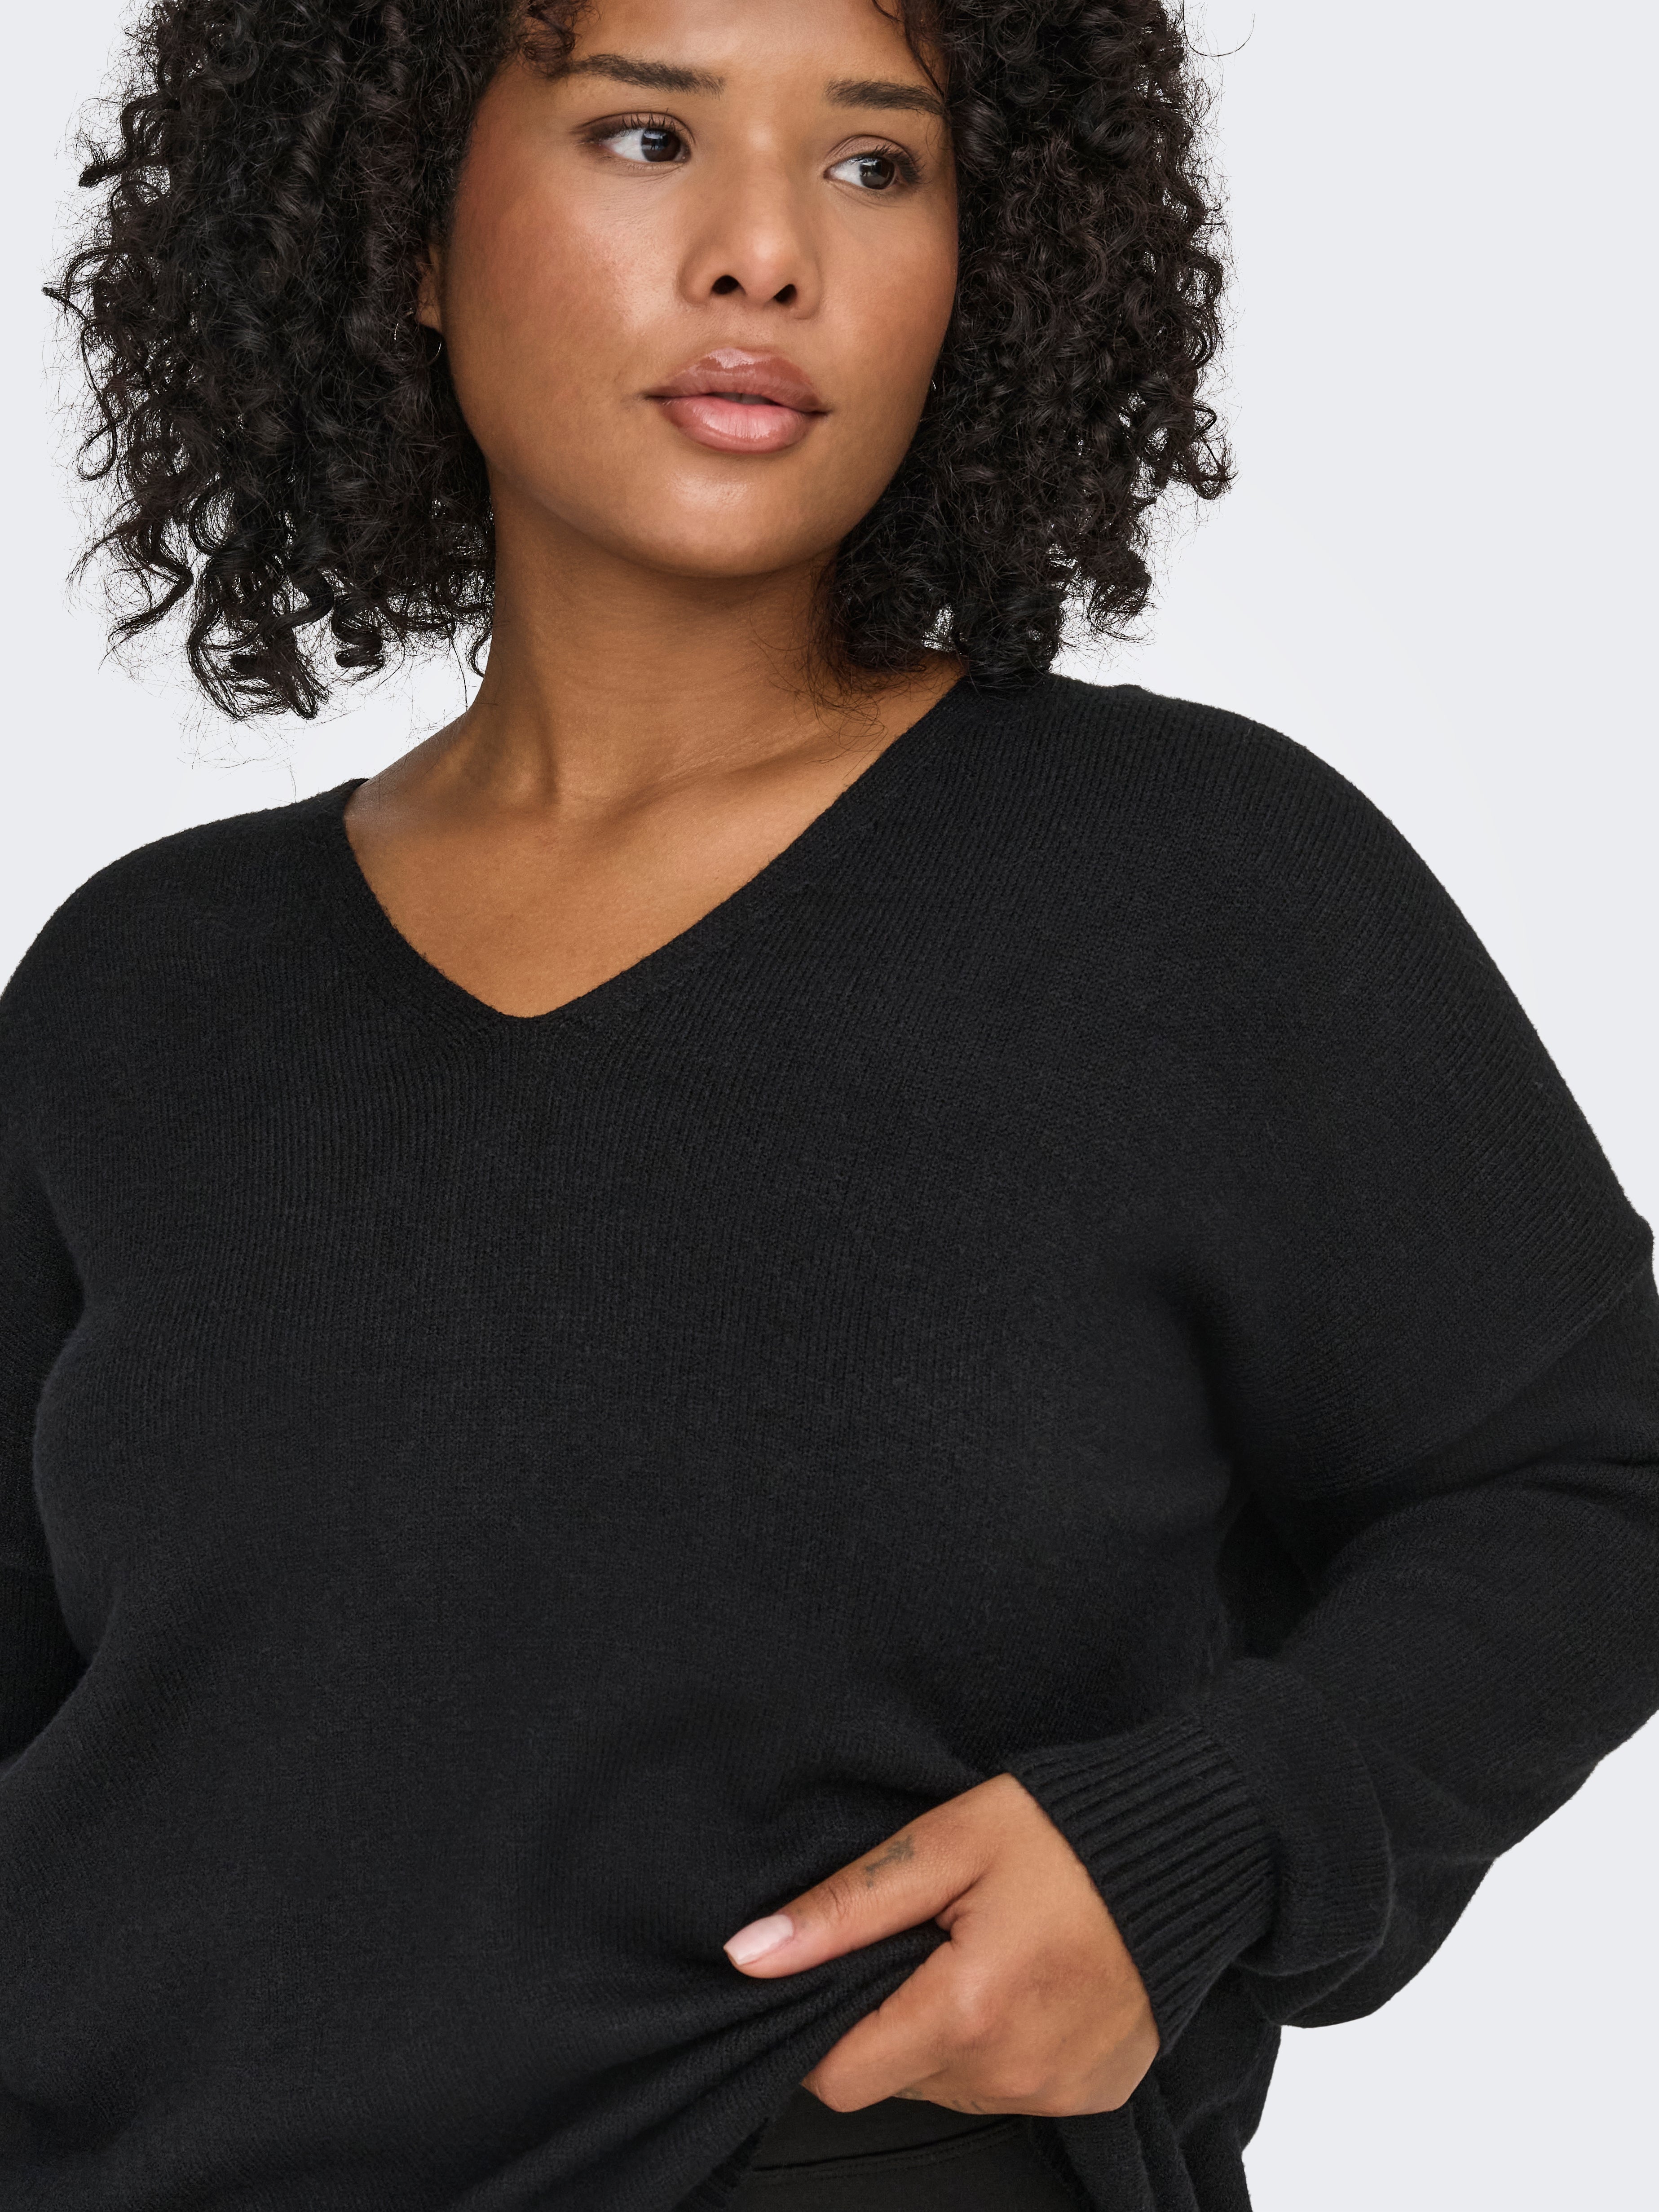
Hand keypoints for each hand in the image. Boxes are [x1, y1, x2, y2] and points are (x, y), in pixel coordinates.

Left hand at [721, 1772, 1158, 2116]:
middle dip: (887, 2016)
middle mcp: (1015, 2072)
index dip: (818, 2026)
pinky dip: (999, 2042)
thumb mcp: (945, 1844)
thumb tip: (751, 1954)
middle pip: (894, 2078)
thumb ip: (845, 1907)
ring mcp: (1059, 2091)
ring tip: (980, 1948)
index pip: (840, 2075)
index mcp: (970, 2012)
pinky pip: (1008, 2086)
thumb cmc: (1069, 1831)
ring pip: (948, 2085)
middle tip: (927, 1935)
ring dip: (944, 2029)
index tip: (836, 1969)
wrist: (1190, 1846)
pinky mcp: (1093, 2092)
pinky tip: (1024, 1978)